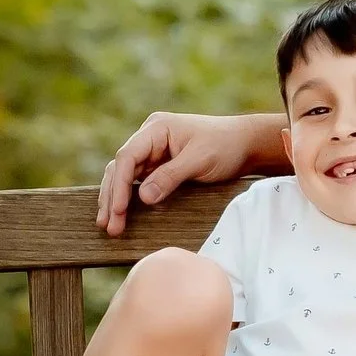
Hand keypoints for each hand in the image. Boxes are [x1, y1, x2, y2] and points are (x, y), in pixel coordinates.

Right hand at [98, 111, 275, 233]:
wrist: (246, 143)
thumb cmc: (225, 145)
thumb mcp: (200, 160)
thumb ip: (170, 176)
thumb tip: (142, 197)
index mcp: (156, 129)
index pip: (127, 157)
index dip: (119, 185)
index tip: (118, 210)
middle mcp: (149, 138)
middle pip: (119, 168)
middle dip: (112, 197)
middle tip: (109, 225)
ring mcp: (152, 153)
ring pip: (123, 176)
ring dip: (115, 200)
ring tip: (109, 226)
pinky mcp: (158, 166)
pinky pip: (136, 182)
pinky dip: (127, 198)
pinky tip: (119, 214)